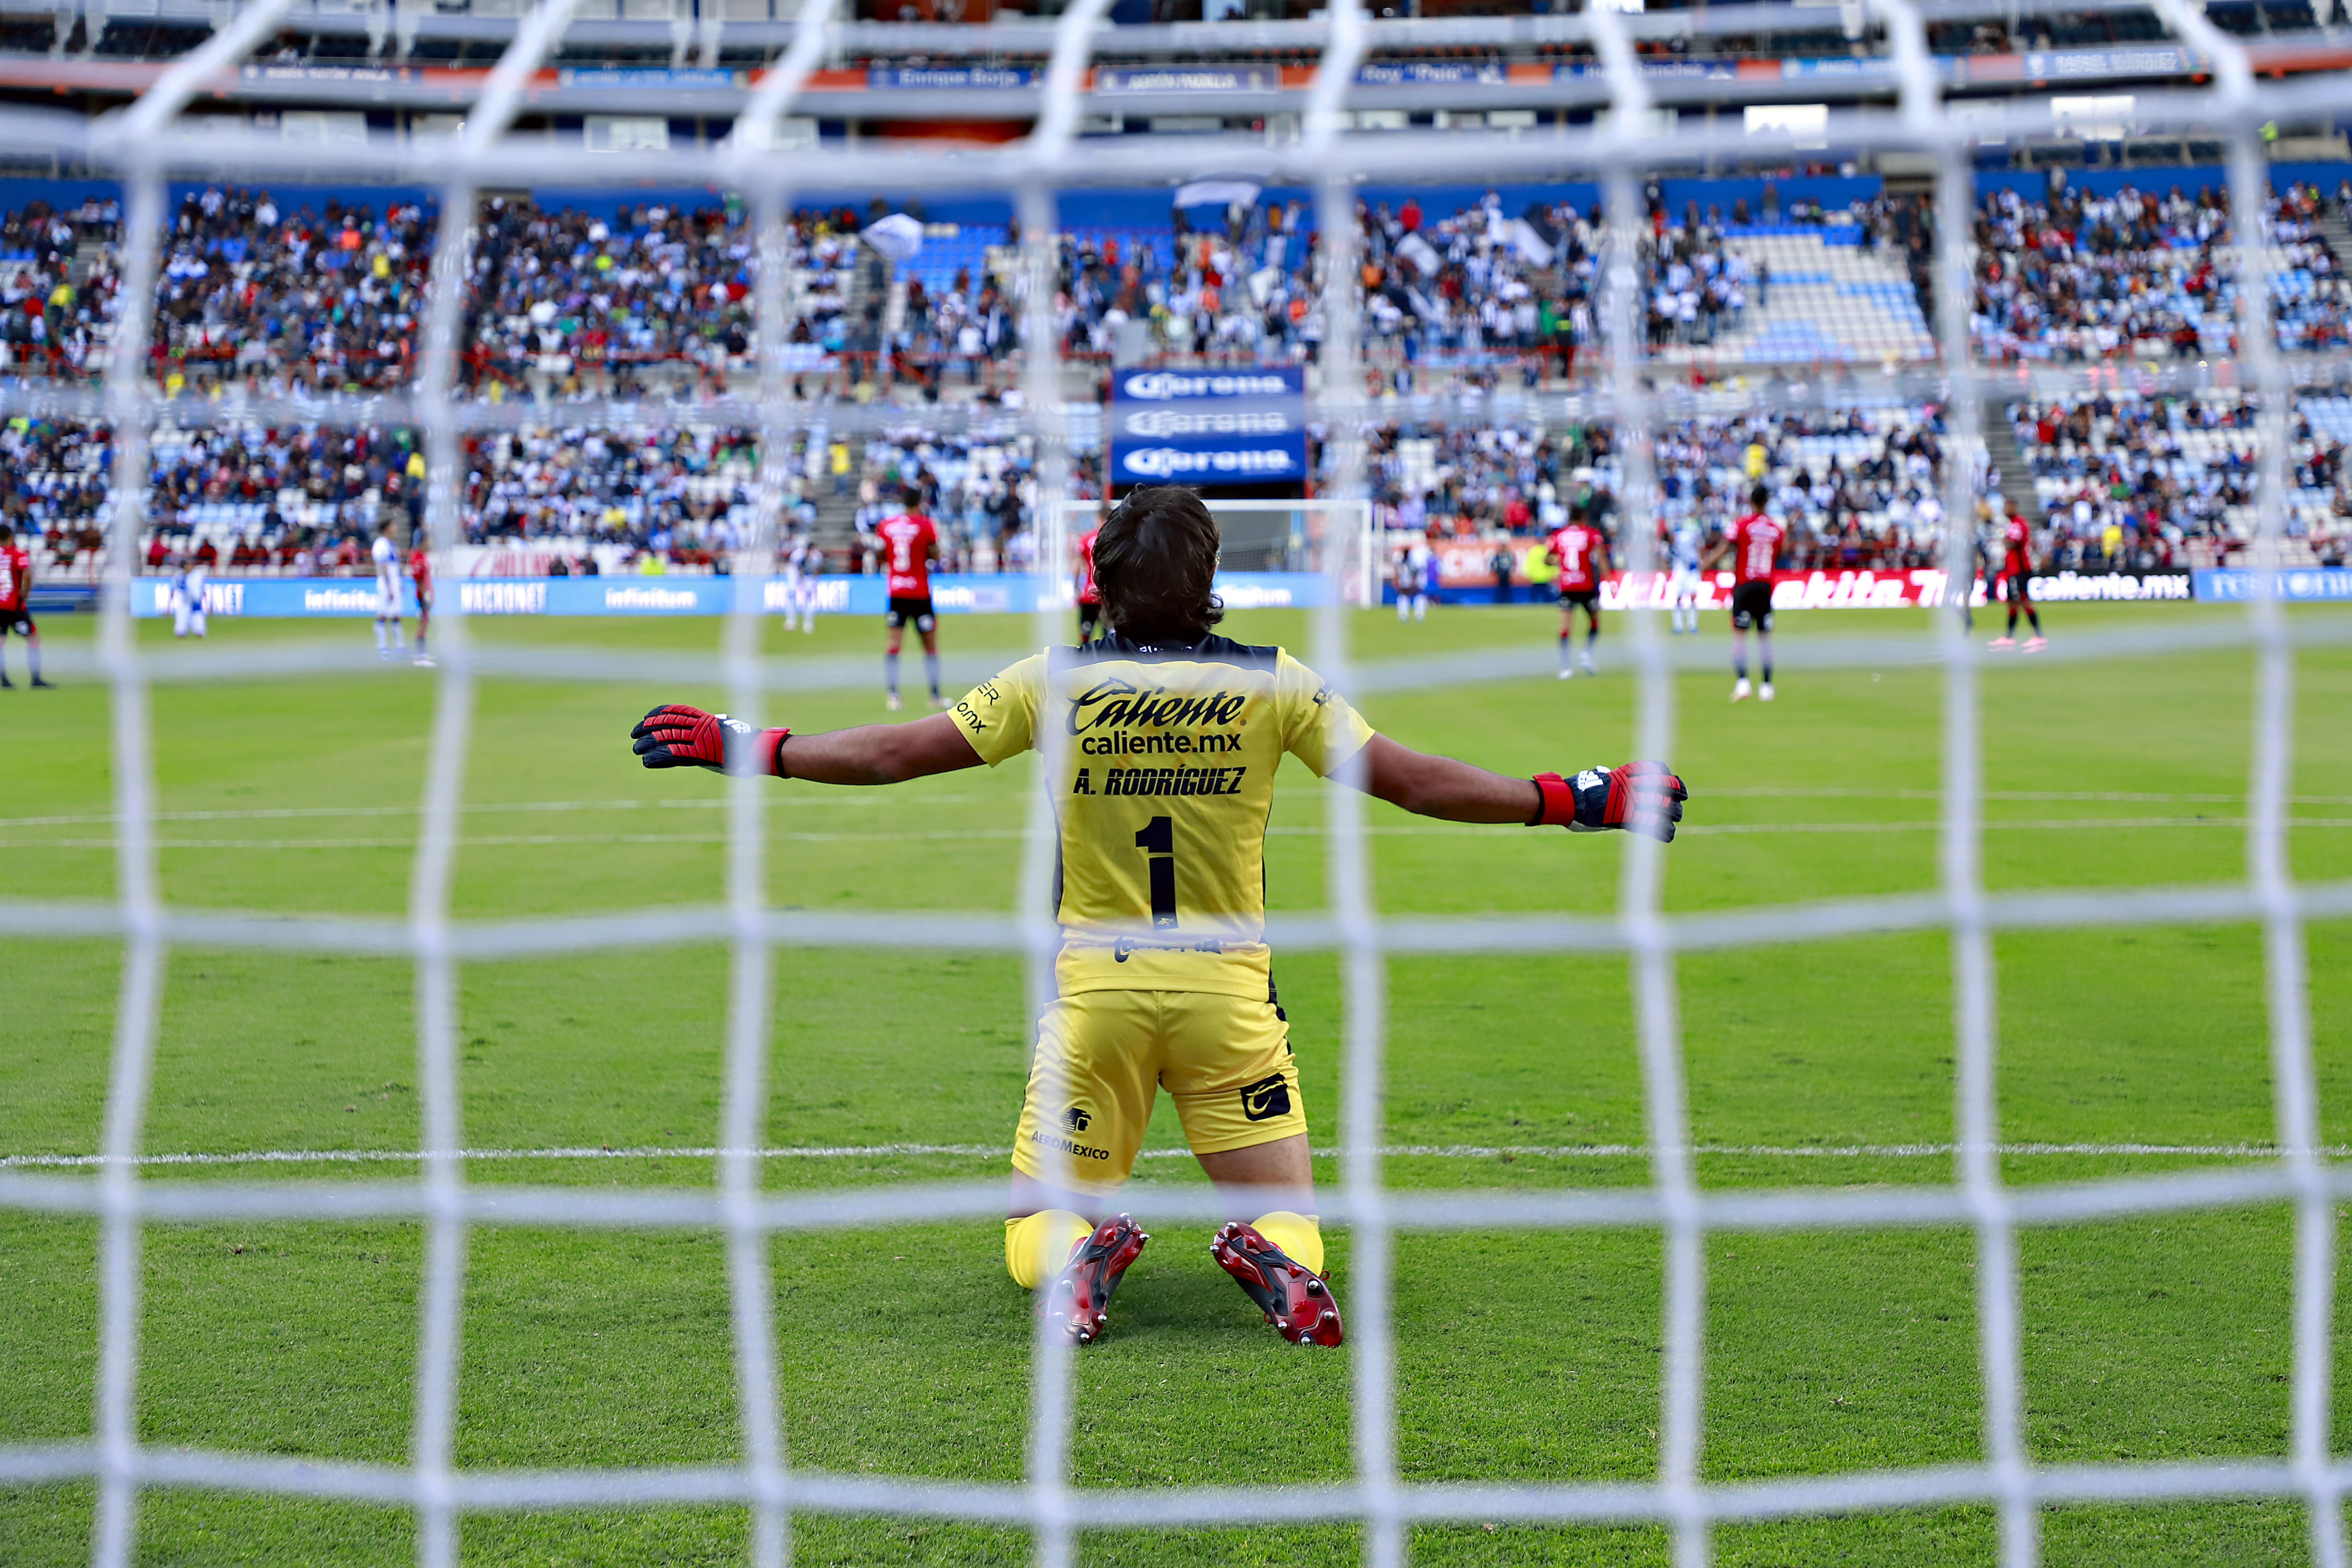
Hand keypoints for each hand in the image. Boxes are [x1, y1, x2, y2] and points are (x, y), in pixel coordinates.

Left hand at [630, 704, 788, 775]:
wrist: (761, 750)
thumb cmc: (749, 745)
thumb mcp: (729, 732)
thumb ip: (717, 730)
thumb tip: (718, 724)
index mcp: (707, 719)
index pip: (677, 711)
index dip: (659, 713)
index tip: (647, 717)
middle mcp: (701, 726)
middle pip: (668, 723)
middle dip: (648, 728)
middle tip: (634, 733)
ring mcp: (701, 739)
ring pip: (667, 737)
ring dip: (649, 744)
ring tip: (636, 749)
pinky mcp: (701, 754)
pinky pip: (675, 754)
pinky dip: (659, 757)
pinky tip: (647, 761)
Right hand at [1529, 762, 1687, 842]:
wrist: (1572, 801)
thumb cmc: (1579, 790)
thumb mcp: (1597, 777)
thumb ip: (1608, 777)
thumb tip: (1603, 773)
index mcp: (1632, 774)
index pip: (1664, 774)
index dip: (1673, 783)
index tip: (1677, 789)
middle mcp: (1638, 786)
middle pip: (1670, 791)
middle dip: (1674, 802)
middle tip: (1675, 809)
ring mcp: (1637, 803)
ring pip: (1669, 809)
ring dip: (1672, 816)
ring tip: (1671, 821)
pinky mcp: (1634, 820)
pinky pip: (1659, 828)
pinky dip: (1664, 833)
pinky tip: (1665, 835)